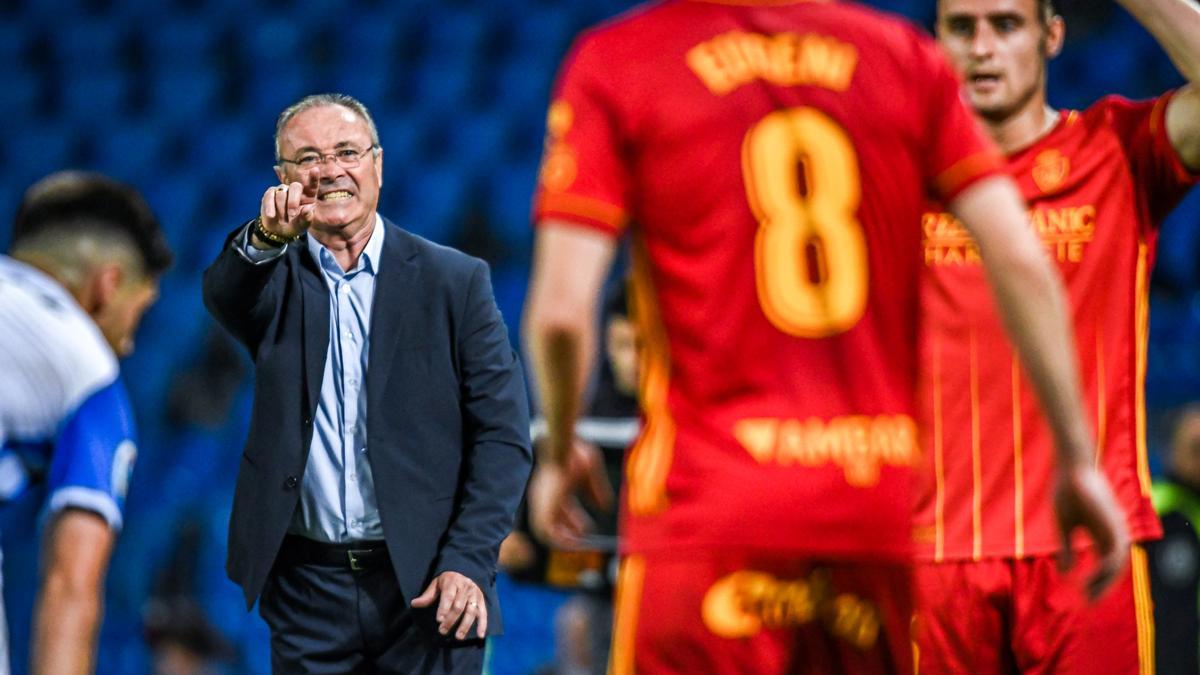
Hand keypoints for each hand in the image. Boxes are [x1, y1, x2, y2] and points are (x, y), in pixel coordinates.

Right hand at [258, 172, 318, 240]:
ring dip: (282, 210)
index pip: (312, 185)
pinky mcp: (270, 193)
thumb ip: (306, 218)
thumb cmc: (295, 226)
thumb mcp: (302, 225)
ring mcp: (283, 190)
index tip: (315, 170)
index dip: (313, 178)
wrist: (278, 231)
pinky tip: (271, 216)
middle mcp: (296, 190)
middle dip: (293, 201)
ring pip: (282, 193)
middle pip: (296, 186)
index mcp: (308, 197)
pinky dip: (270, 207)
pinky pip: (270, 196)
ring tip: (283, 221)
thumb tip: (308, 210)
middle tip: (291, 215)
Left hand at [411, 571, 486, 638]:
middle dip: (451, 620)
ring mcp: (475, 594)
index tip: (439, 620)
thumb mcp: (436, 584)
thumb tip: (414, 604)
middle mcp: (465, 587)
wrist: (466, 572)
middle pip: (459, 606)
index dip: (444, 608)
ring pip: (471, 611)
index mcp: (452, 582)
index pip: (448, 596)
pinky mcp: (481, 600)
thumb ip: (427, 595)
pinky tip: (480, 635)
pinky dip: (482, 624)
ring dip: (465, 625)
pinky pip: (483, 613)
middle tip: (442, 631)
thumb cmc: (447, 581)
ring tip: (458, 637)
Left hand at [528, 439, 613, 548]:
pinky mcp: (543, 507)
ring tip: (577, 546)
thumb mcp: (590, 474)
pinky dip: (558, 540)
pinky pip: (547, 531)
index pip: (562, 509)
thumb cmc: (575, 452)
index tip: (587, 529)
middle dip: (569, 532)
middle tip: (582, 541)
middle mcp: (544, 496)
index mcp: (554, 486)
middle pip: (554, 520)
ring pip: (546, 529)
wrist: (562, 446)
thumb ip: (596, 490)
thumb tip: (605, 507)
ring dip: (562, 540)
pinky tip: (573, 543)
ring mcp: (541, 502)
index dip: (574, 520)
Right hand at [1053, 464, 1129, 599]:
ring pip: (1117, 565)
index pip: (1105, 565)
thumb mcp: (1064, 526)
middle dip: (1101, 587)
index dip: (1095, 582)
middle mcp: (1112, 533)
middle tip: (1088, 602)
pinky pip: (1114, 554)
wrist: (1071, 469)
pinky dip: (1104, 569)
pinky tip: (1089, 577)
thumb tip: (1065, 573)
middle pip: (1113, 569)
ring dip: (1104, 582)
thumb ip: (1066, 549)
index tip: (1082, 595)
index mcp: (1102, 533)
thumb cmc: (1066, 492)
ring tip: (1088, 594)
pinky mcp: (1113, 525)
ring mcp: (1115, 529)